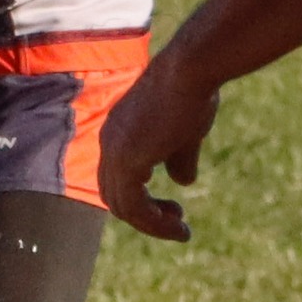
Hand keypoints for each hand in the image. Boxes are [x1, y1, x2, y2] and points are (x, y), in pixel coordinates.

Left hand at [98, 49, 219, 241]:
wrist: (191, 69)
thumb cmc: (192, 92)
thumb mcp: (186, 131)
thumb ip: (179, 157)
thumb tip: (183, 182)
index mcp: (117, 133)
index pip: (116, 177)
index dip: (140, 198)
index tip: (170, 208)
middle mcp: (108, 142)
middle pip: (114, 195)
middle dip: (144, 215)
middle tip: (176, 222)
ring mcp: (114, 152)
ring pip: (122, 206)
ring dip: (151, 225)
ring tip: (181, 231)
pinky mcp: (127, 162)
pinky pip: (133, 207)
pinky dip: (153, 222)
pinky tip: (176, 226)